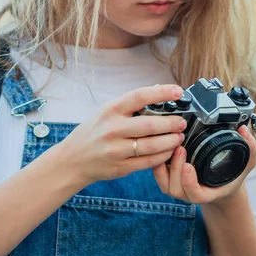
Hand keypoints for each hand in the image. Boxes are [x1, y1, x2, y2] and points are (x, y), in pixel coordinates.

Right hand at [58, 84, 186, 186]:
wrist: (73, 160)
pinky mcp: (121, 167)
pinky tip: (170, 151)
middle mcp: (113, 129)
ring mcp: (116, 149)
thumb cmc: (93, 132)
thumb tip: (158, 89)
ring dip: (171, 141)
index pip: (139, 96)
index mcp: (111, 110)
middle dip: (172, 123)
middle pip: (150, 124)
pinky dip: (163, 156)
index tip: (178, 91)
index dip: (161, 92)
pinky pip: (148, 161)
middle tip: (182, 122)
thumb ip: (130, 103)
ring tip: (179, 137)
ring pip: (152, 145)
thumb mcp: (106, 112)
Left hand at [152, 124, 255, 204]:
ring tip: (172, 147)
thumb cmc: (232, 175)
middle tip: (180, 148)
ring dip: (165, 166)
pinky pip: (159, 177)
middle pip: (176, 188)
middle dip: (175, 168)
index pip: (196, 194)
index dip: (190, 183)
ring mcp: (179, 189)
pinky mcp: (170, 181)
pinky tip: (162, 148)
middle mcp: (192, 193)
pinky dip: (157, 164)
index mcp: (209, 193)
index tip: (189, 166)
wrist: (222, 185)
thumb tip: (244, 129)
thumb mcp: (246, 163)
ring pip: (165, 184)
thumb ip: (250, 148)